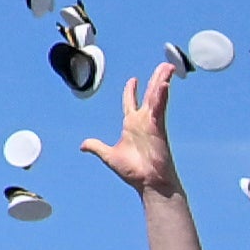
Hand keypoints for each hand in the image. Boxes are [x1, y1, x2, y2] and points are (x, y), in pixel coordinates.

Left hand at [79, 62, 179, 200]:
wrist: (148, 183)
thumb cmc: (133, 171)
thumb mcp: (109, 155)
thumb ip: (96, 147)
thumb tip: (83, 145)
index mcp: (132, 125)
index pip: (131, 102)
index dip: (131, 91)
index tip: (133, 79)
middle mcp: (143, 121)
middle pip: (149, 94)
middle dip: (155, 79)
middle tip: (163, 66)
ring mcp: (151, 123)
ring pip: (157, 97)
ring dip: (162, 81)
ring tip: (167, 67)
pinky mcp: (158, 127)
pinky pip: (159, 107)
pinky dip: (161, 95)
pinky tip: (164, 84)